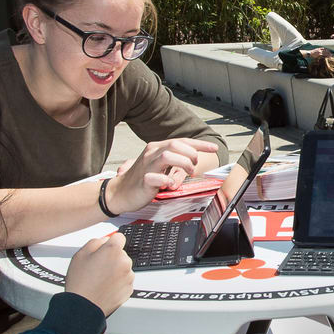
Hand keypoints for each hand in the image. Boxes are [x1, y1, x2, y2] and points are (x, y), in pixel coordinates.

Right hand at [62, 231, 131, 313]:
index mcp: (113, 251)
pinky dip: (117, 282)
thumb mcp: (80, 254)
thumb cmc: (81, 282)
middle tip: (97, 267)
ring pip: (123, 268)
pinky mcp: (129, 289)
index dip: (110, 242)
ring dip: (115, 271)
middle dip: (111, 258)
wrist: (84, 306)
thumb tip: (104, 240)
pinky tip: (105, 287)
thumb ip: (95, 242)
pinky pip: (124, 281)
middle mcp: (124, 262)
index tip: (105, 248)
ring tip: (99, 279)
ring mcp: (128, 277)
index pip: (119, 237)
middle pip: (121, 254)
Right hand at [107, 138, 222, 212]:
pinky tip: (170, 185)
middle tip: (194, 166)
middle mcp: (151, 154)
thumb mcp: (158, 165)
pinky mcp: (143, 180)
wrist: (119, 193)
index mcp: (156, 148)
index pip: (181, 141)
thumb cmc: (140, 180)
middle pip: (175, 144)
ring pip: (167, 156)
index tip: (213, 147)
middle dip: (191, 154)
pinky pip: (158, 177)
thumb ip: (173, 159)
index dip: (199, 144)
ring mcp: (147, 166)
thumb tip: (192, 158)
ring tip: (186, 173)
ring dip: (182, 164)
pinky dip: (168, 180)